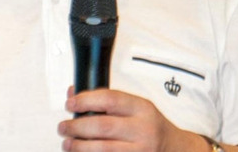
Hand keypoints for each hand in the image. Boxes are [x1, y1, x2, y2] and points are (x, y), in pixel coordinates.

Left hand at [57, 87, 205, 151]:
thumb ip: (105, 99)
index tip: (70, 103)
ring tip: (67, 143)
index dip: (86, 100)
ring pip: (103, 149)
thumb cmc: (149, 124)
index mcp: (141, 108)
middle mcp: (143, 129)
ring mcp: (141, 151)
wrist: (175, 149)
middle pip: (103, 127)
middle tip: (62, 127)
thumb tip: (73, 92)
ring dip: (79, 147)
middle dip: (77, 127)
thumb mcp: (134, 106)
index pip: (110, 99)